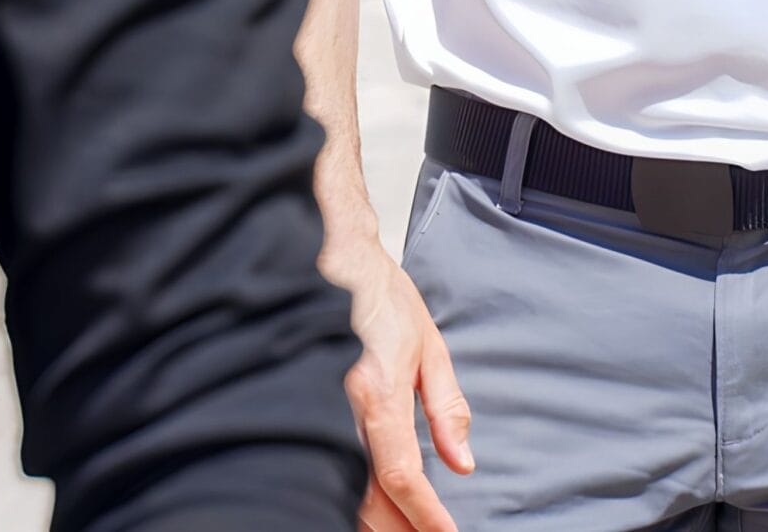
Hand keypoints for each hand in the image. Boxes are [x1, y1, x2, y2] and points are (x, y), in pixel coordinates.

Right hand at [329, 241, 473, 531]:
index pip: (401, 476)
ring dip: (374, 519)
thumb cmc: (379, 296)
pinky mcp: (305, 409)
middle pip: (367, 498)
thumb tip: (462, 462)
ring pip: (341, 490)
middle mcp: (341, 410)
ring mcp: (317, 411)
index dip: (424, 515)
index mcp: (378, 392)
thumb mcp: (430, 346)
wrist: (329, 262)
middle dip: (399, 529)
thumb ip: (447, 409)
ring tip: (403, 528)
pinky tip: (368, 506)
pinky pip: (325, 468)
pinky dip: (347, 494)